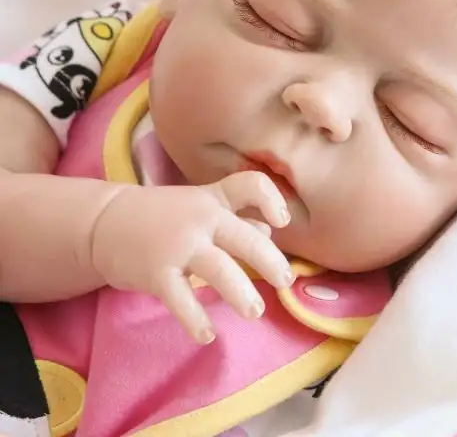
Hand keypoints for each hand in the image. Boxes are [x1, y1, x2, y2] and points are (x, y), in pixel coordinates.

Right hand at [90, 171, 292, 343]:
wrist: (106, 223)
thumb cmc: (165, 217)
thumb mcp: (202, 207)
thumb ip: (236, 216)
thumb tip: (270, 232)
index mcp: (216, 199)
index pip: (250, 185)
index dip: (272, 200)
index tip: (281, 222)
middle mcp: (202, 218)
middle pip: (244, 236)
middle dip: (270, 261)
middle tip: (287, 281)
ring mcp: (179, 245)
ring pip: (220, 269)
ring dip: (241, 293)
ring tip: (255, 312)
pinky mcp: (157, 272)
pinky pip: (182, 299)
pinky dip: (196, 319)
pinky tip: (208, 335)